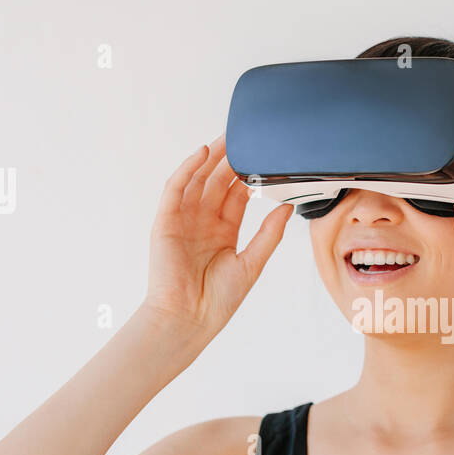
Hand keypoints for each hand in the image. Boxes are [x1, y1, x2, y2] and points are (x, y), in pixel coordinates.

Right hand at [142, 134, 292, 340]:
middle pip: (217, 182)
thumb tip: (288, 208)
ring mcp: (183, 220)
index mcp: (223, 231)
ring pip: (197, 180)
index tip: (263, 156)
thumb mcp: (252, 263)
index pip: (236, 195)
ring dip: (210, 158)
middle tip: (246, 135)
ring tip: (227, 137)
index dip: (248, 174)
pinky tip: (202, 154)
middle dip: (230, 158)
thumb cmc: (218, 300)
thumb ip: (269, 234)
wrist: (189, 319)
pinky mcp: (165, 221)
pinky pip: (176, 189)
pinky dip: (187, 169)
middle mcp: (203, 222)